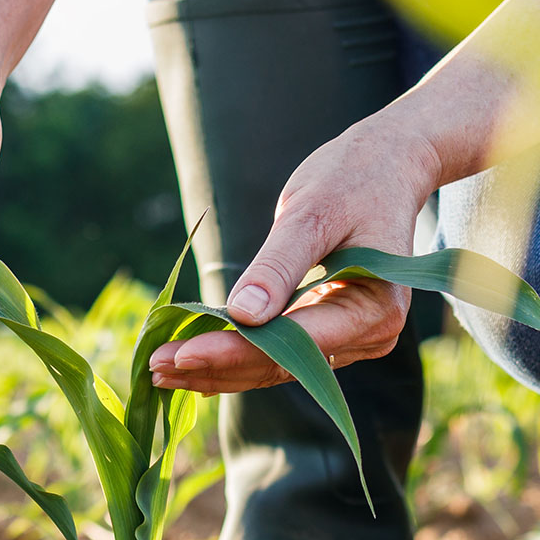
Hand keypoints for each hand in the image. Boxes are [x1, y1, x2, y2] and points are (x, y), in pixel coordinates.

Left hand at [149, 116, 441, 392]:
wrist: (386, 168)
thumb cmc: (352, 179)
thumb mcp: (312, 212)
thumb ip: (279, 265)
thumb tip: (243, 315)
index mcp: (374, 308)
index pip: (294, 342)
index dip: (235, 351)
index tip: (182, 353)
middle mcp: (369, 336)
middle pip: (281, 364)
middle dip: (216, 367)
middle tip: (154, 366)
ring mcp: (350, 340)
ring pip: (275, 368)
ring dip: (217, 371)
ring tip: (159, 371)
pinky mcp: (328, 334)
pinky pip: (278, 355)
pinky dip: (234, 357)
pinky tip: (190, 364)